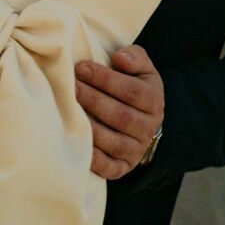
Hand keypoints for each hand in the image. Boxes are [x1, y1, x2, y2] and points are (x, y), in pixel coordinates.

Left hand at [74, 45, 163, 179]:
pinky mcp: (123, 167)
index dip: (105, 79)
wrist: (141, 120)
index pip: (131, 91)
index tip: (82, 68)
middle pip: (121, 116)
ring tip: (70, 110)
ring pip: (113, 142)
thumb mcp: (142, 68)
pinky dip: (92, 158)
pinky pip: (108, 167)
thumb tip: (119, 57)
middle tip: (72, 87)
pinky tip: (77, 142)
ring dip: (90, 127)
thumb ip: (135, 57)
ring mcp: (136, 150)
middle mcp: (148, 128)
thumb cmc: (134, 86)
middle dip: (93, 100)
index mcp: (154, 100)